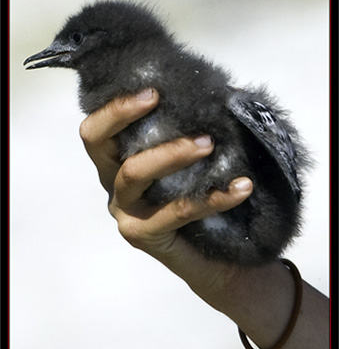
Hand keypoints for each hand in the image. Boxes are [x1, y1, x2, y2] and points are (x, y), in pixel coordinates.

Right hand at [79, 89, 252, 305]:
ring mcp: (124, 211)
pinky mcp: (142, 235)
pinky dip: (211, 197)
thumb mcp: (194, 159)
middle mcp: (113, 184)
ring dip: (171, 153)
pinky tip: (242, 187)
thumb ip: (199, 129)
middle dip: (125, 115)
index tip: (153, 91)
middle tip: (160, 98)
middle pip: (98, 145)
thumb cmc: (201, 197)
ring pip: (133, 173)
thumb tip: (231, 94)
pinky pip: (176, 211)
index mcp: (118, 161)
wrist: (215, 256)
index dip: (115, 108)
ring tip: (209, 143)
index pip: (96, 130)